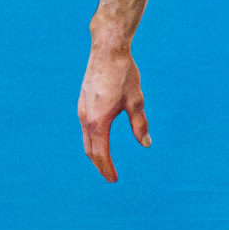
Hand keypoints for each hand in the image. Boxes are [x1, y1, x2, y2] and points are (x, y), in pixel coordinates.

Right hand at [79, 41, 150, 181]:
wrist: (106, 49)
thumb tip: (146, 144)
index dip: (108, 169)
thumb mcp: (136, 101)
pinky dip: (92, 139)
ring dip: (95, 153)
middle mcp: (86, 117)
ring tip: (105, 161)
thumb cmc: (123, 74)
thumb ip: (140, 125)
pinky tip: (101, 139)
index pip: (101, 153)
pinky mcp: (82, 102)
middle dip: (100, 165)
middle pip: (90, 150)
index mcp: (98, 121)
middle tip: (110, 176)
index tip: (114, 180)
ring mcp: (82, 109)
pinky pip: (85, 128)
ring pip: (86, 139)